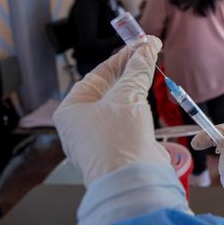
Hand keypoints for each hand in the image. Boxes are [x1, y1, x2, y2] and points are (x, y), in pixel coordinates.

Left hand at [54, 38, 169, 185]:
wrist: (132, 180)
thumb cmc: (116, 141)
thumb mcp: (126, 96)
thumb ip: (137, 70)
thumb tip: (147, 49)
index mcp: (72, 110)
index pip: (98, 74)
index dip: (121, 57)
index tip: (141, 44)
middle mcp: (83, 123)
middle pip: (108, 88)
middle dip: (130, 70)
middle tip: (150, 51)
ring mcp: (102, 137)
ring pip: (120, 103)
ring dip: (136, 86)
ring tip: (152, 67)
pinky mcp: (120, 147)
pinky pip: (129, 120)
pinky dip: (140, 106)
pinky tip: (151, 94)